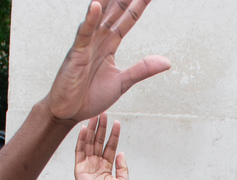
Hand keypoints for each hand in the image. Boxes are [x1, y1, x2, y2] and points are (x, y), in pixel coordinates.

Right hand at [46, 0, 170, 125]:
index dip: (138, 6)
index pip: (127, 20)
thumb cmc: (90, 96)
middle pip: (115, 12)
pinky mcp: (76, 54)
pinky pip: (84, 34)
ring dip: (108, 1)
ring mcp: (87, 45)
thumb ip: (142, 69)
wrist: (69, 112)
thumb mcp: (122, 82)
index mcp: (109, 45)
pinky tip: (96, 5)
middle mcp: (98, 40)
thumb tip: (167, 62)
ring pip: (99, 17)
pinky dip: (90, 20)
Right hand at [75, 114, 129, 179]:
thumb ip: (123, 167)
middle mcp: (97, 163)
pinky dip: (81, 140)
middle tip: (103, 113)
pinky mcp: (79, 168)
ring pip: (89, 143)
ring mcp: (88, 164)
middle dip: (102, 128)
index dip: (114, 134)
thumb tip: (121, 153)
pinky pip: (79, 151)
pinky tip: (84, 129)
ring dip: (92, 130)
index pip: (110, 146)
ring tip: (95, 116)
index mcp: (107, 166)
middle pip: (99, 141)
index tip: (117, 122)